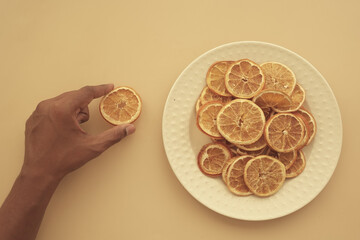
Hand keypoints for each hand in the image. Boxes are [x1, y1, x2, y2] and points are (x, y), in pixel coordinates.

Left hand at [21, 84, 135, 180]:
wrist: (39, 173)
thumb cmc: (63, 160)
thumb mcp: (92, 147)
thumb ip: (113, 135)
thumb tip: (129, 128)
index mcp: (62, 110)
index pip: (86, 92)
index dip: (100, 89)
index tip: (109, 87)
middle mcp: (48, 106)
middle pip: (75, 97)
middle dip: (84, 108)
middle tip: (83, 126)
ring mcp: (38, 112)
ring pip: (63, 102)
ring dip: (72, 112)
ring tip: (71, 131)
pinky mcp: (33, 118)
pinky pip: (51, 108)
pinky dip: (60, 115)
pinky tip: (61, 131)